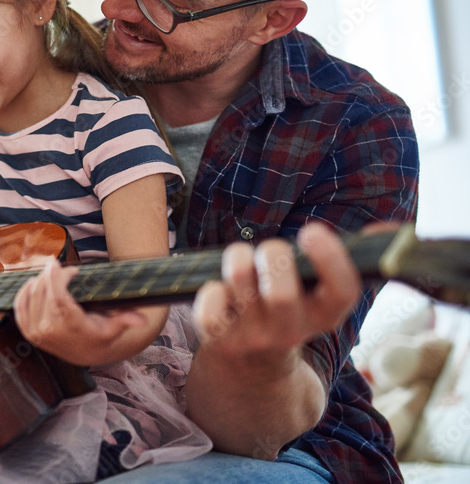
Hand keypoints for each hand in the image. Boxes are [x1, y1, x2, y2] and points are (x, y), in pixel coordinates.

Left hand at [13, 260, 166, 365]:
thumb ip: (126, 320)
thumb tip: (144, 320)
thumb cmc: (99, 336)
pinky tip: (33, 283)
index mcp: (70, 327)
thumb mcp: (113, 328)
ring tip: (51, 275)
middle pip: (43, 291)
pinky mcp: (27, 331)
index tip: (57, 263)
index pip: (58, 297)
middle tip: (62, 268)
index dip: (55, 277)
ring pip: (31, 295)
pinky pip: (20, 306)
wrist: (84, 354)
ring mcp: (36, 332)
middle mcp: (50, 330)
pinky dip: (24, 292)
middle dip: (50, 275)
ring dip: (38, 280)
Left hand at [193, 221, 361, 367]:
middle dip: (273, 255)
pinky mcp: (219, 339)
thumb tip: (389, 230)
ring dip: (238, 258)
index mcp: (324, 315)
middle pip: (282, 294)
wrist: (253, 368)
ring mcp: (254, 337)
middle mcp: (291, 330)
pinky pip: (209, 307)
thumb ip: (341, 262)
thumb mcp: (318, 295)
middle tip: (271, 249)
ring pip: (241, 284)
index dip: (330, 259)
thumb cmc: (287, 310)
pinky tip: (218, 289)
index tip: (313, 231)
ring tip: (241, 258)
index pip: (342, 293)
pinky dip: (209, 289)